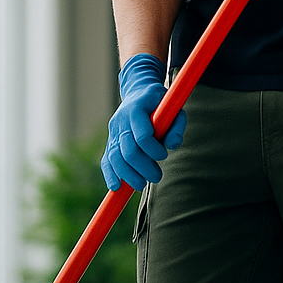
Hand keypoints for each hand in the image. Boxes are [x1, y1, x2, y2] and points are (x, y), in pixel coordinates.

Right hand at [100, 53, 188, 190]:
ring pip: (115, 158)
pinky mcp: (109, 143)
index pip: (142, 136)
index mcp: (136, 109)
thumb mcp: (173, 108)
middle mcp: (121, 121)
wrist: (138, 94)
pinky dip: (110, 175)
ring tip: (141, 185)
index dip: (154, 150)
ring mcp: (113, 133)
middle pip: (128, 151)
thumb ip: (177, 126)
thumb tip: (172, 145)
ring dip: (129, 175)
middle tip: (157, 176)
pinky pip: (106, 161)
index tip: (163, 155)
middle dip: (143, 168)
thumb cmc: (160, 104)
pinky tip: (116, 187)